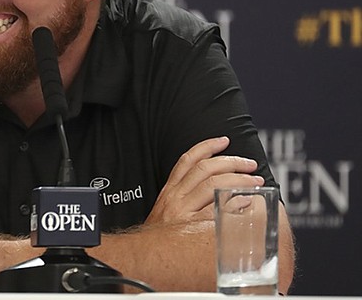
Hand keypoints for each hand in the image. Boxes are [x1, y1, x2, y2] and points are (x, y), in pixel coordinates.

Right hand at [145, 136, 263, 224]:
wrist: (143, 256)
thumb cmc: (159, 235)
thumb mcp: (165, 209)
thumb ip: (183, 196)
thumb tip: (211, 186)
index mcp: (170, 190)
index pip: (188, 160)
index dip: (207, 147)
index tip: (223, 141)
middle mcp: (175, 197)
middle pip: (205, 169)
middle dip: (231, 163)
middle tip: (249, 165)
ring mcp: (183, 211)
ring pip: (213, 185)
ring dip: (238, 181)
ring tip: (254, 182)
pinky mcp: (191, 227)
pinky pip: (216, 211)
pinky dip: (233, 204)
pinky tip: (245, 202)